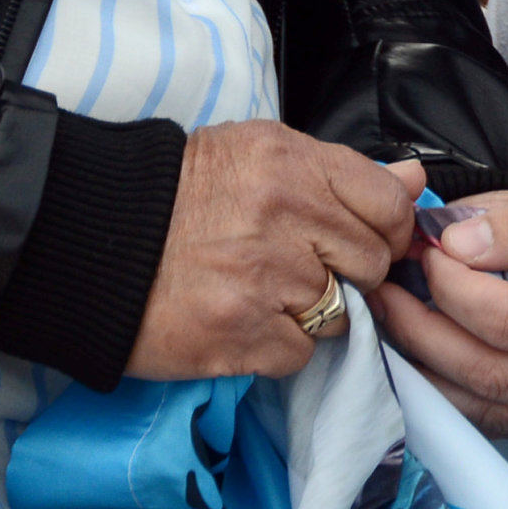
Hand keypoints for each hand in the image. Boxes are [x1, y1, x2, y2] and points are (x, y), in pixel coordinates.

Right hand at [122, 130, 423, 381]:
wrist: (91, 238)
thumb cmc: (180, 193)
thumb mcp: (261, 155)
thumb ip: (343, 172)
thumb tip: (416, 184)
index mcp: (294, 165)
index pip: (388, 205)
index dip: (385, 230)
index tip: (365, 240)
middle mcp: (286, 217)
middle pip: (370, 263)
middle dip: (348, 272)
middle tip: (306, 269)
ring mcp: (265, 280)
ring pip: (340, 313)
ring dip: (312, 312)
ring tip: (265, 293)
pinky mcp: (240, 336)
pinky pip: (300, 354)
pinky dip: (278, 347)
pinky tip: (244, 322)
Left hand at [369, 165, 507, 433]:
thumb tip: (453, 242)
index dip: (452, 286)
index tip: (423, 247)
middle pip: (492, 376)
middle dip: (422, 332)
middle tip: (381, 289)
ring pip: (494, 412)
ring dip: (431, 372)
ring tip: (393, 324)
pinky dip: (464, 393)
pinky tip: (434, 357)